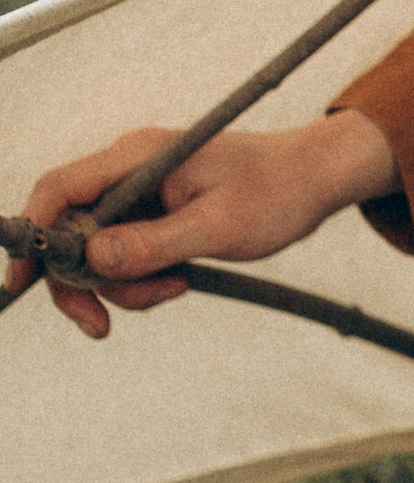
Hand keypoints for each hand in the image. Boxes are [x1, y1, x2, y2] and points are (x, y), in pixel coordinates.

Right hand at [11, 112, 398, 339]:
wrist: (315, 180)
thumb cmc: (277, 192)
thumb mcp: (218, 227)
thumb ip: (154, 244)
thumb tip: (90, 261)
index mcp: (137, 156)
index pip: (58, 189)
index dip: (31, 235)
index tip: (22, 285)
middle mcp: (129, 170)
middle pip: (67, 230)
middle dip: (83, 283)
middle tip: (103, 326)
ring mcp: (139, 192)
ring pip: (95, 251)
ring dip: (124, 285)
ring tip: (176, 288)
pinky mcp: (152, 213)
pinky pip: (124, 254)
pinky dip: (141, 279)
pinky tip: (180, 280)